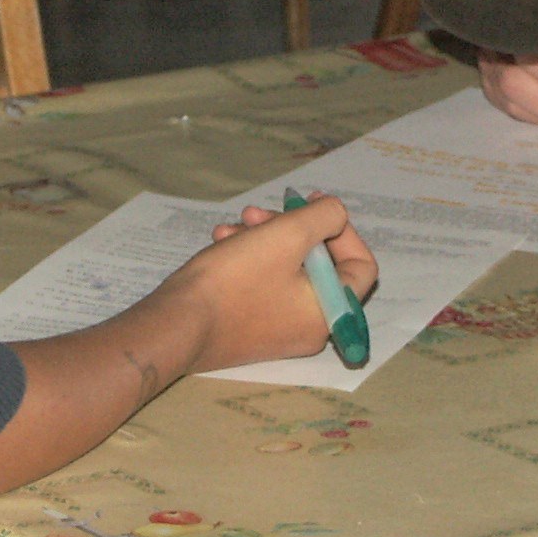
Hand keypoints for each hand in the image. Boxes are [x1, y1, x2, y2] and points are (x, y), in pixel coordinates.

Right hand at [178, 199, 379, 371]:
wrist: (176, 326)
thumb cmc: (236, 280)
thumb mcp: (287, 235)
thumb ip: (324, 217)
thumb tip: (335, 216)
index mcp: (329, 311)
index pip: (360, 266)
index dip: (343, 229)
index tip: (312, 204)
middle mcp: (310, 328)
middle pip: (318, 265)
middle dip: (290, 228)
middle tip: (259, 212)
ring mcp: (279, 332)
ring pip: (286, 270)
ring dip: (263, 239)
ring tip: (231, 227)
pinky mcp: (251, 329)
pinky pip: (264, 286)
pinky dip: (248, 260)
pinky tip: (221, 243)